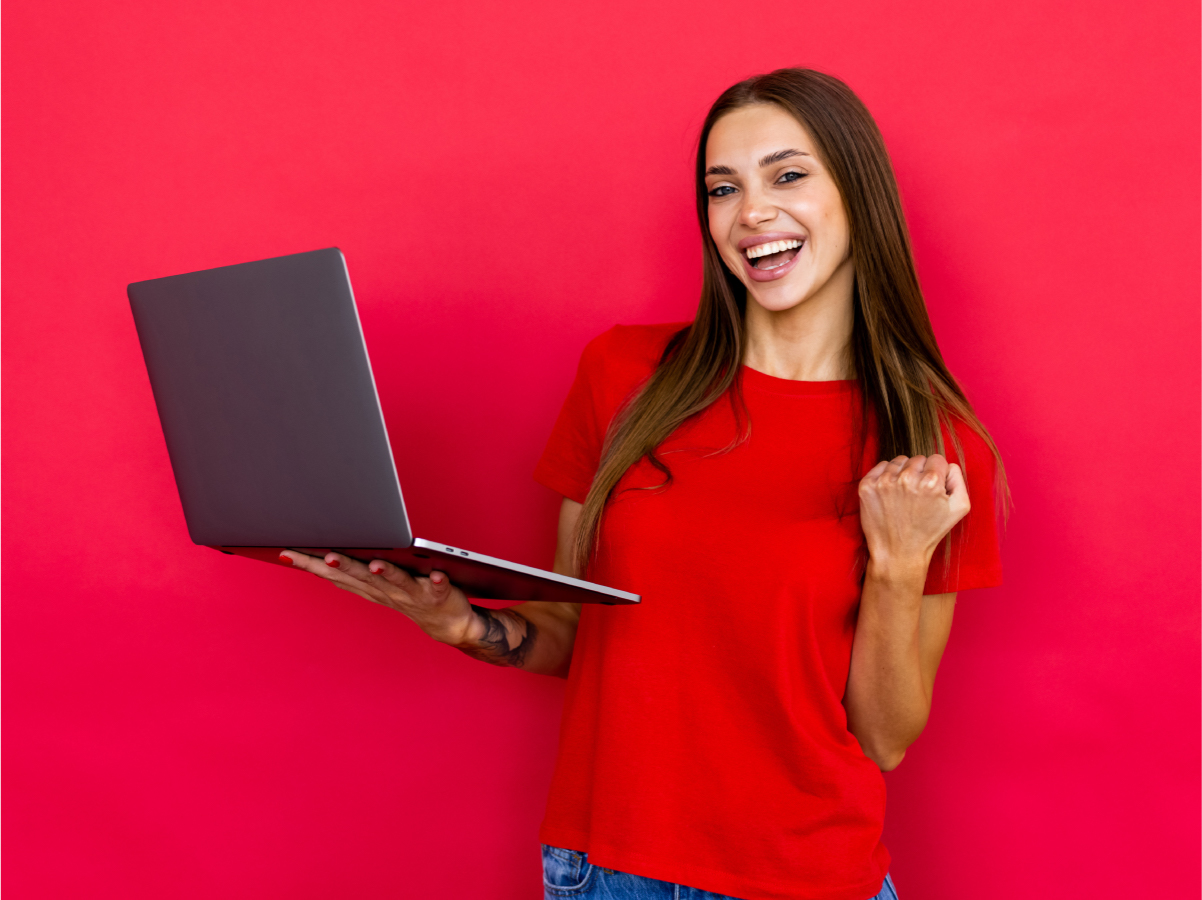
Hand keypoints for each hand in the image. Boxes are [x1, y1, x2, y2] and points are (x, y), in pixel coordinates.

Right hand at [279, 550, 475, 644]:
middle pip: (362, 576)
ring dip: (386, 573)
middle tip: (327, 556)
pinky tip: (436, 574)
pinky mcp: (440, 593)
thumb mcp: (376, 585)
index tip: (287, 552)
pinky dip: (437, 581)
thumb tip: (323, 554)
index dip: (312, 565)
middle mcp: (387, 591)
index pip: (336, 575)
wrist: (448, 624)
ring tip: (375, 564)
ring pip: (397, 581)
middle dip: (344, 566)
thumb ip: (354, 572)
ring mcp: (413, 594)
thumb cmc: (409, 596)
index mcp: (369, 587)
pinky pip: (438, 587)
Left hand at [857, 455, 969, 572]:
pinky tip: (891, 493)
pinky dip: (886, 475)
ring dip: (903, 473)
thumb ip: (958, 479)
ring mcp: (884, 481)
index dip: (937, 474)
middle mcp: (906, 478)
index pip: (937, 459)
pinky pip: (881, 466)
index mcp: (931, 482)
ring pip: (899, 461)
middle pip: (918, 459)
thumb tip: (948, 465)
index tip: (932, 489)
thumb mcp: (959, 508)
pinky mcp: (867, 486)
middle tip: (918, 495)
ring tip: (904, 495)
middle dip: (920, 473)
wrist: (898, 553)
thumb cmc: (929, 532)